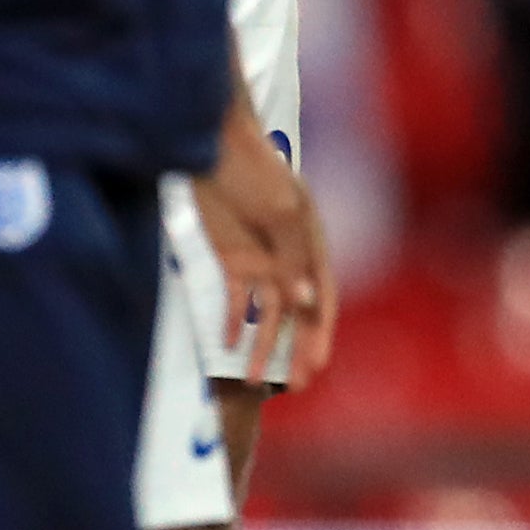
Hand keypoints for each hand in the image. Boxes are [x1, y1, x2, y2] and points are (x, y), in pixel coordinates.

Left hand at [195, 92, 334, 392]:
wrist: (207, 143)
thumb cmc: (253, 169)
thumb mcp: (280, 211)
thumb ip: (294, 257)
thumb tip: (307, 304)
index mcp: (312, 243)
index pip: (322, 296)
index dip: (321, 332)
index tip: (316, 365)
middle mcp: (290, 256)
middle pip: (297, 313)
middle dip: (296, 351)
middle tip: (293, 387)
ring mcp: (259, 257)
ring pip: (266, 313)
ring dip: (261, 346)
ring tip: (250, 381)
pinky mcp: (229, 257)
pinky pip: (235, 299)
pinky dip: (232, 322)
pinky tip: (226, 346)